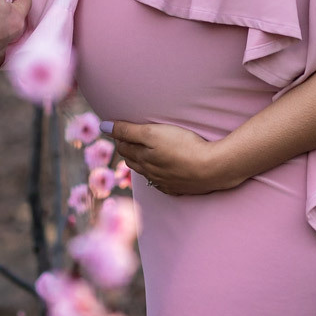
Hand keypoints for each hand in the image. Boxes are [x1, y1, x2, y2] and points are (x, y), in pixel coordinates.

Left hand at [105, 121, 243, 195]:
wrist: (213, 168)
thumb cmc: (183, 146)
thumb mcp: (153, 132)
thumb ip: (128, 130)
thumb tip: (102, 126)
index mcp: (142, 159)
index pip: (124, 147)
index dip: (121, 137)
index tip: (121, 130)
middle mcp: (150, 173)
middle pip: (133, 162)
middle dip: (129, 151)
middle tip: (130, 141)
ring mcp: (165, 183)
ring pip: (147, 173)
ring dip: (143, 164)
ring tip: (145, 155)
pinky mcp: (179, 188)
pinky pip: (163, 184)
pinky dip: (160, 176)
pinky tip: (164, 173)